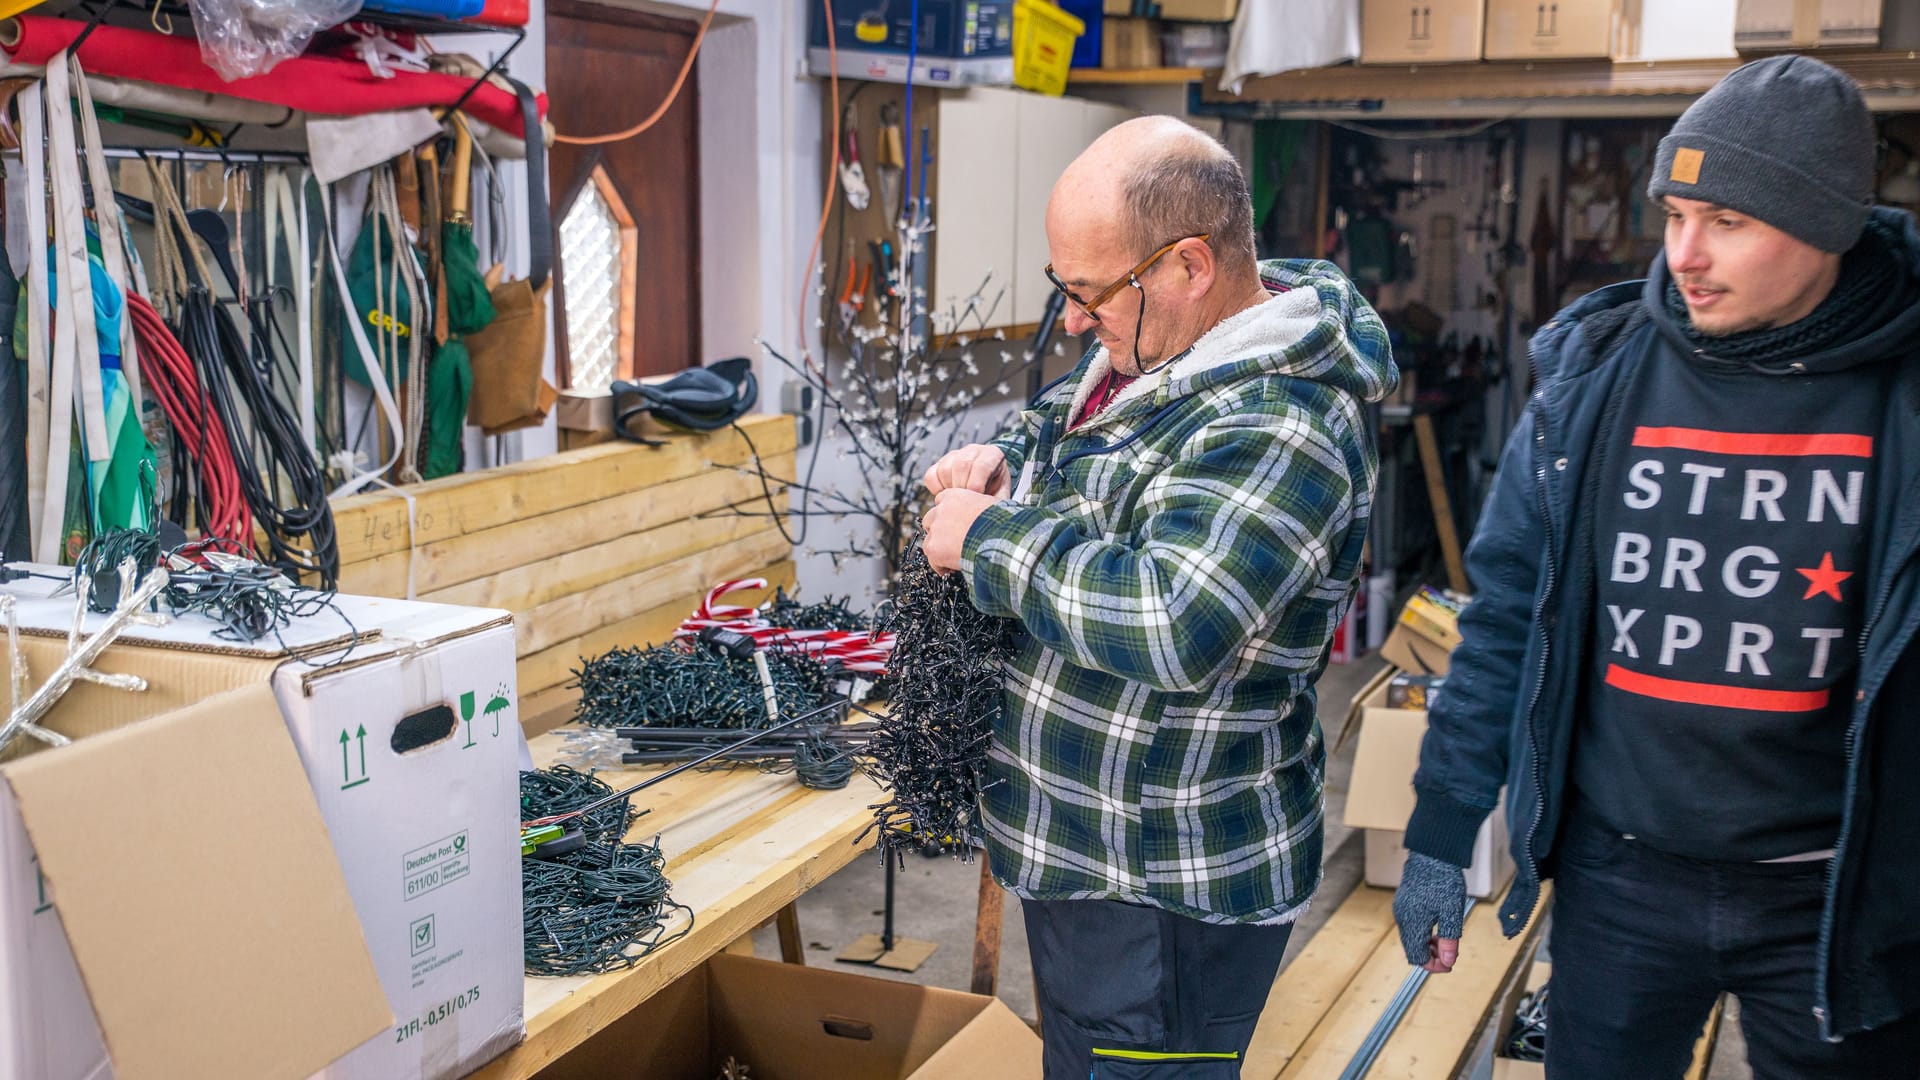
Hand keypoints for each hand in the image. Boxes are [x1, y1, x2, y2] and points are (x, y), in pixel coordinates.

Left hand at [921, 488, 999, 572]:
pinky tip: (952, 567)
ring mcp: (936, 529)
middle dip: (939, 531)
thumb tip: (984, 511)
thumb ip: (978, 505)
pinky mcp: (934, 548)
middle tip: (951, 542)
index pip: (941, 502)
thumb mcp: (990, 504)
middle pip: (930, 520)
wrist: (998, 537)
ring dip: (939, 549)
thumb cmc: (1000, 522)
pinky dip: (940, 565)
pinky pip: (932, 559)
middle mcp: (941, 510)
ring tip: (952, 557)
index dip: (947, 515)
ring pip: (929, 540)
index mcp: (954, 497)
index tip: (953, 524)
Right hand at [924, 444, 1009, 498]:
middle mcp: (973, 451)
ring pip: (945, 470)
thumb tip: (984, 508)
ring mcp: (954, 455)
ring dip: (949, 489)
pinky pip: (931, 476)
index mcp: (992, 455)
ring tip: (959, 500)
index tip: (975, 498)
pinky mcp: (939, 464)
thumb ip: (995, 500)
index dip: (976, 484)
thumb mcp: (1001, 496)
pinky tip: (947, 495)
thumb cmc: (994, 492)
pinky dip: (936, 489)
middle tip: (965, 502)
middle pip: (961, 465)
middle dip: (962, 488)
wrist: (986, 488)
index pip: (981, 465)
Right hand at [1393, 852, 1467, 973]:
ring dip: (1427, 944)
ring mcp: (1401, 909)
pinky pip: (1410, 926)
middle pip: (1412, 949)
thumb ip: (1449, 940)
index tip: (1450, 964)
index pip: (1417, 958)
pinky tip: (1436, 925)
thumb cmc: (1444, 881)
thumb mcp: (1451, 913)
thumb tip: (1447, 961)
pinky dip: (1422, 932)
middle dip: (1431, 956)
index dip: (1434, 966)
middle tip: (1450, 951)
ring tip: (1445, 937)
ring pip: (1410, 938)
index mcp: (1413, 924)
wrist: (1432, 854)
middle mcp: (1402, 919)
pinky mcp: (1403, 902)